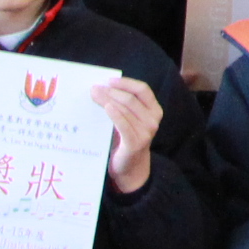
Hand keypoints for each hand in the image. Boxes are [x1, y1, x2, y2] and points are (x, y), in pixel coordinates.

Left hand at [94, 75, 161, 193]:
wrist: (130, 168)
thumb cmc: (126, 139)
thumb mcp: (128, 120)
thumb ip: (122, 105)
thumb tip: (100, 88)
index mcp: (154, 110)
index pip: (143, 90)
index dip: (126, 83)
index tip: (109, 80)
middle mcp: (153, 120)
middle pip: (131, 99)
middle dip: (111, 91)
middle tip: (94, 88)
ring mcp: (146, 132)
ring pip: (126, 109)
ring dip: (108, 100)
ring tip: (94, 96)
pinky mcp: (135, 143)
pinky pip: (124, 124)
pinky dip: (115, 114)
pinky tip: (106, 107)